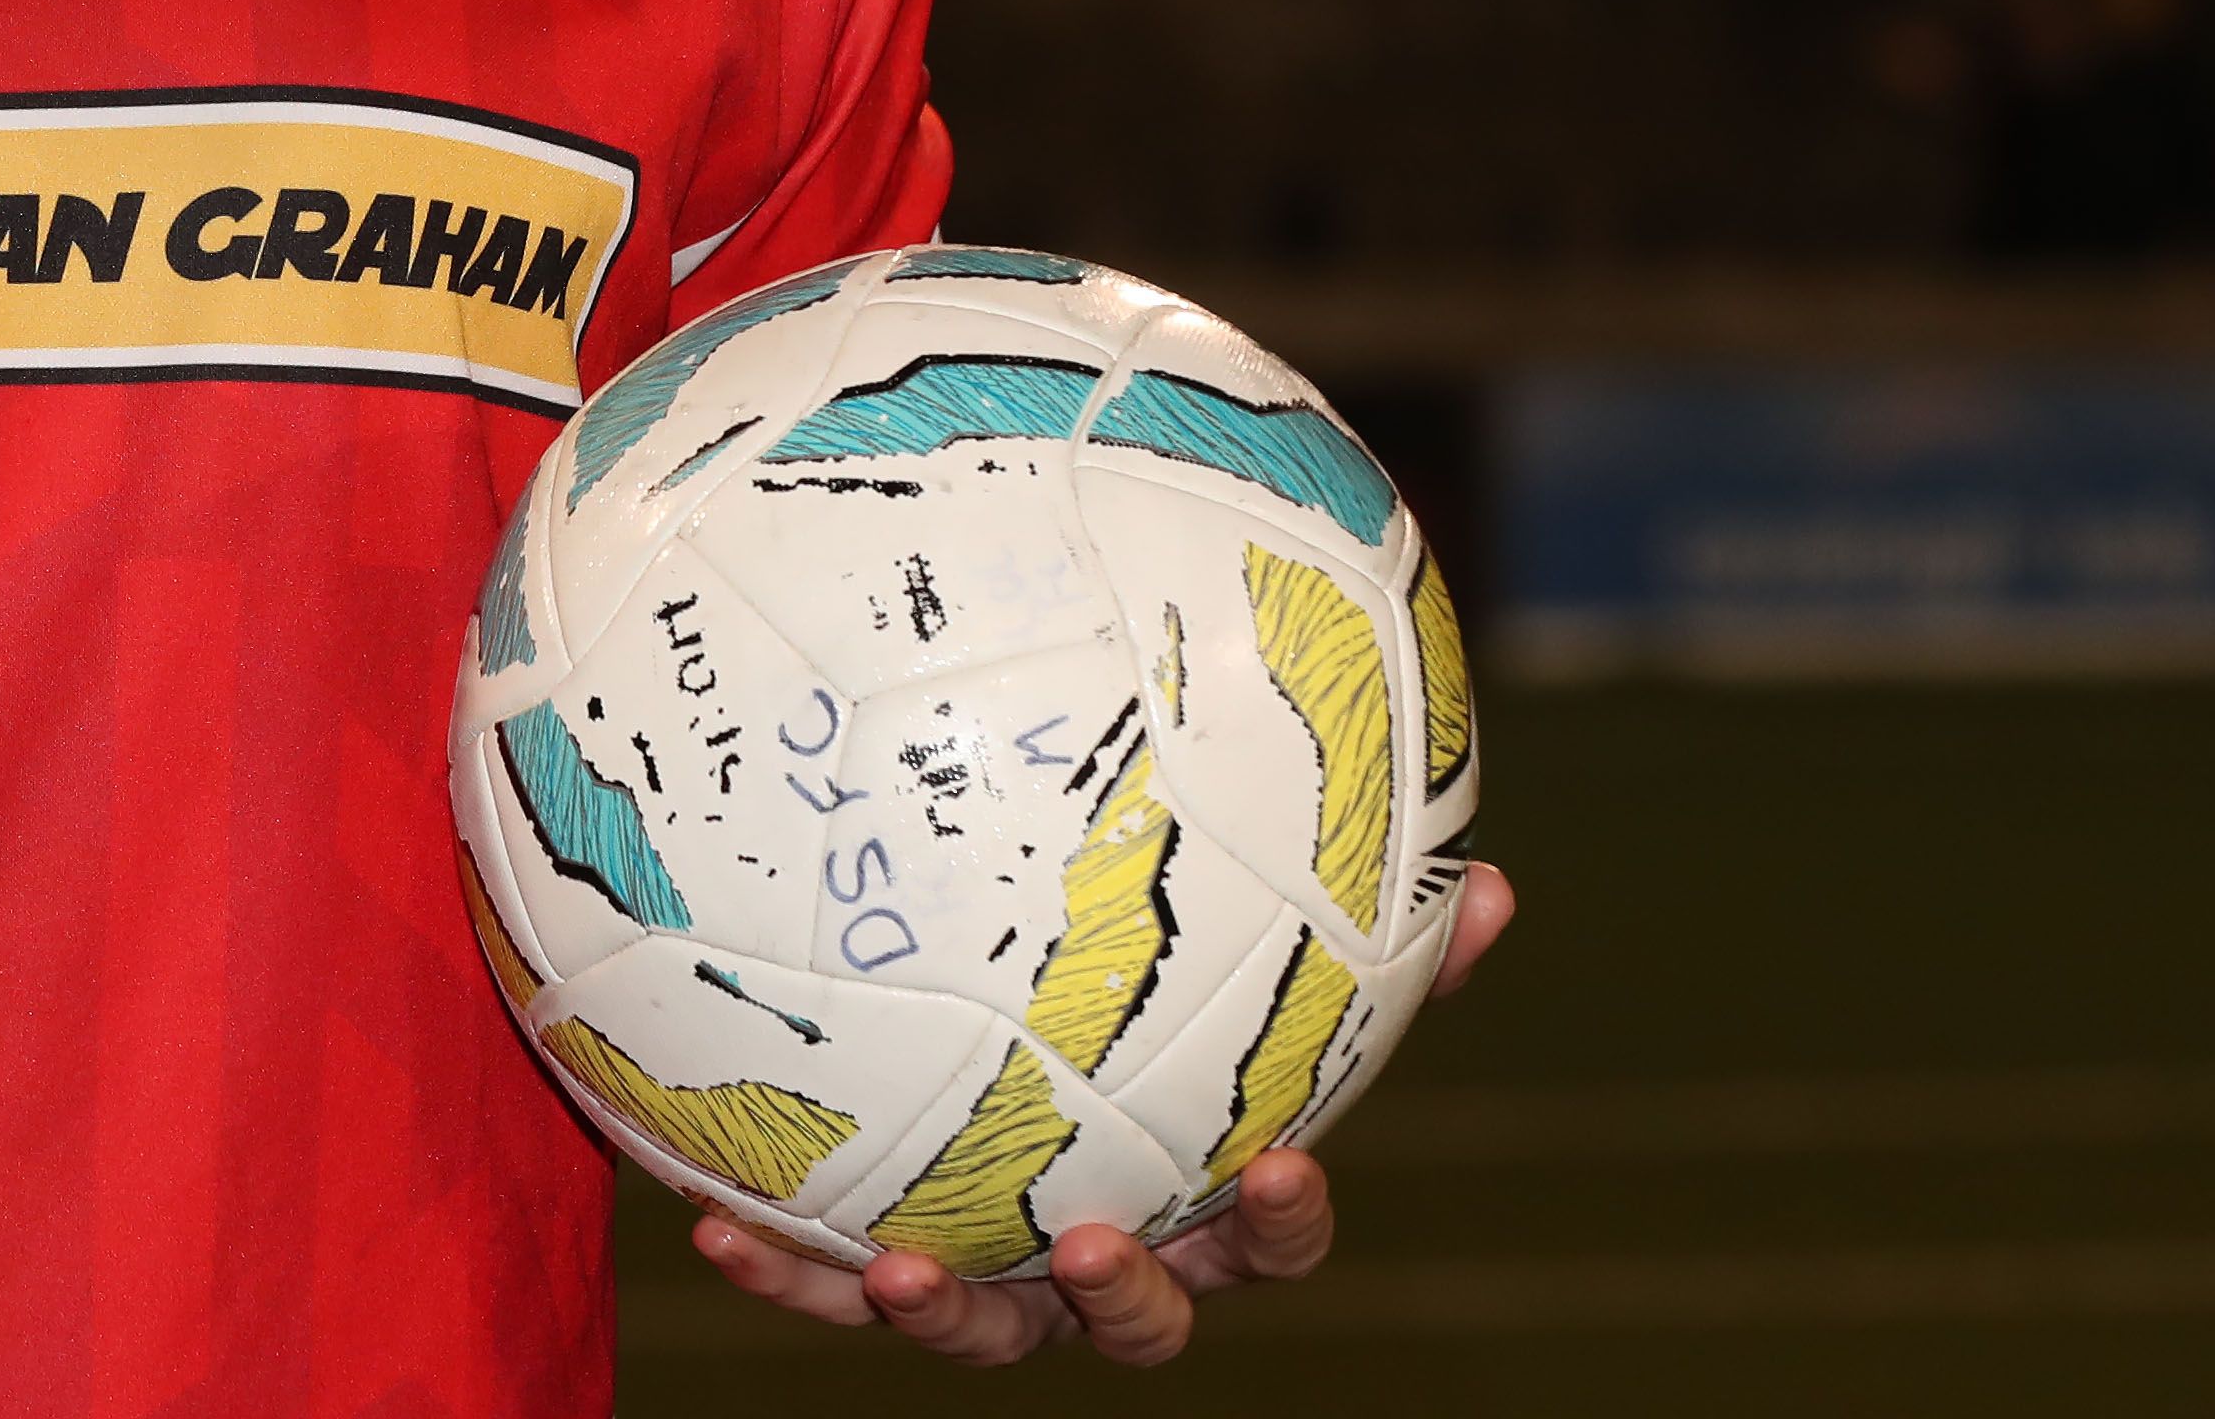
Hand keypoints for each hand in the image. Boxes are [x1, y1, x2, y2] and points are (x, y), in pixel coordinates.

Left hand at [689, 859, 1515, 1364]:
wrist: (970, 1042)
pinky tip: (713, 1222)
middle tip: (1083, 1243)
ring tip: (896, 1267)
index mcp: (1202, 1189)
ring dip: (943, 1313)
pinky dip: (783, 1262)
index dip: (1283, 1216)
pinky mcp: (884, 1263)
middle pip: (1143, 1321)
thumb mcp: (1250, 959)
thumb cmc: (1149, 1001)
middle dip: (1120, 1300)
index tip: (1279, 1164)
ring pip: (987, 1334)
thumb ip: (1361, 937)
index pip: (1272, 1232)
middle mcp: (1111, 1249)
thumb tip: (1501, 881)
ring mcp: (1000, 1274)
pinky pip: (831, 1279)